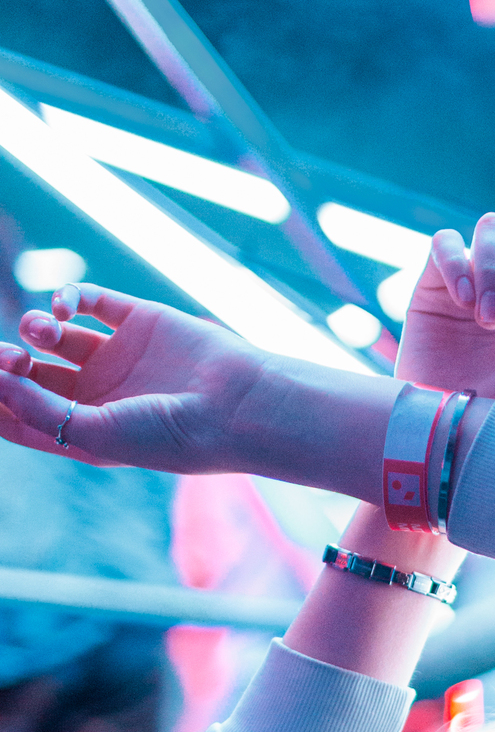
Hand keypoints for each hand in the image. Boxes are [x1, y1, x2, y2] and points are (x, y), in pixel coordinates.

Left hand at [0, 282, 395, 494]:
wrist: (235, 404)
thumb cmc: (171, 435)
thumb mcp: (98, 434)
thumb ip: (41, 410)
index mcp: (85, 430)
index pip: (21, 418)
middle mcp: (96, 394)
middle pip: (29, 374)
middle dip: (8, 363)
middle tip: (8, 356)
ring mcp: (117, 355)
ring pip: (53, 333)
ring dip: (35, 326)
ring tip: (43, 330)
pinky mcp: (137, 319)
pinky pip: (89, 299)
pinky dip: (68, 296)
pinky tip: (65, 306)